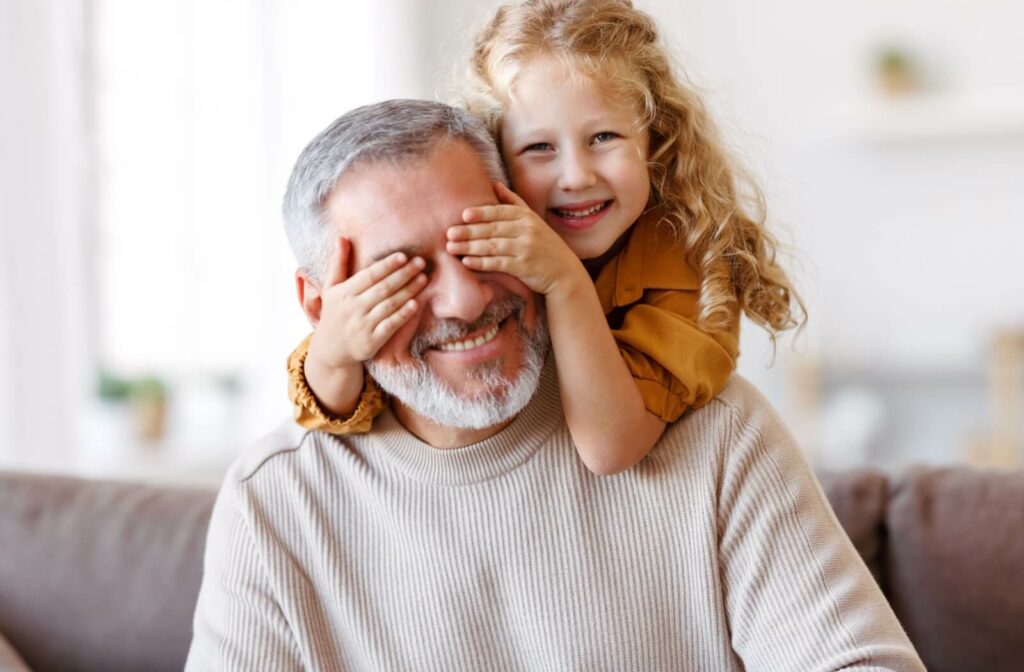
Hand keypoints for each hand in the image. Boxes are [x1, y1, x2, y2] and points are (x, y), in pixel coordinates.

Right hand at [308, 237, 426, 369]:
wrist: (331, 349)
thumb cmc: (334, 312)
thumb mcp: (331, 287)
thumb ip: (338, 262)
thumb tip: (341, 236)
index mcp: (343, 293)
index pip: (369, 276)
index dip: (387, 265)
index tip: (403, 256)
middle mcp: (353, 308)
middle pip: (383, 288)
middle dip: (403, 274)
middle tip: (421, 262)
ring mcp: (363, 325)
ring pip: (389, 305)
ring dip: (408, 291)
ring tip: (424, 278)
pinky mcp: (372, 341)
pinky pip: (390, 326)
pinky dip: (403, 315)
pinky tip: (416, 304)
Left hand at [447, 182, 584, 296]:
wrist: (564, 272)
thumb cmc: (544, 244)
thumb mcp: (532, 220)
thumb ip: (513, 202)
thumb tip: (494, 183)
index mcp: (526, 217)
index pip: (501, 212)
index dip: (482, 213)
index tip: (464, 215)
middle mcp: (527, 231)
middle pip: (493, 229)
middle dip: (469, 231)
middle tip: (449, 233)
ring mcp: (525, 249)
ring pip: (493, 246)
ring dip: (469, 247)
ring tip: (451, 248)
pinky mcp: (523, 267)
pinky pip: (498, 264)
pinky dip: (481, 263)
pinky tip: (467, 262)